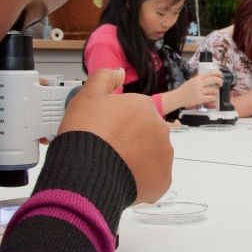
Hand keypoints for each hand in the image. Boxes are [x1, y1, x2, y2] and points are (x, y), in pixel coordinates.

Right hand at [58, 69, 172, 203]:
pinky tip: (123, 179)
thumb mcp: (87, 96)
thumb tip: (119, 72)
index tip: (106, 132)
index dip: (119, 123)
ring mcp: (164, 155)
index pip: (136, 114)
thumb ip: (105, 78)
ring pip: (152, 155)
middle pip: (146, 133)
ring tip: (114, 166)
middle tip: (109, 150)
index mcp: (145, 107)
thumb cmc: (87, 134)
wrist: (86, 172)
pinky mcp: (163, 179)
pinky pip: (154, 177)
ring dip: (138, 160)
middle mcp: (160, 128)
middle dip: (131, 141)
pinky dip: (142, 179)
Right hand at [177, 71, 222, 108]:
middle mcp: (199, 83)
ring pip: (214, 89)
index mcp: (197, 78)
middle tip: (221, 84)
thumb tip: (210, 78)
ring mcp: (200, 91)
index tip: (221, 75)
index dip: (218, 73)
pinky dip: (213, 98)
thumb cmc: (184, 89)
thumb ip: (200, 79)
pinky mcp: (200, 99)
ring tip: (214, 92)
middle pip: (214, 80)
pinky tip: (212, 98)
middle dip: (220, 81)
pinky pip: (211, 97)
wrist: (177, 97)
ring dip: (216, 91)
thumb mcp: (192, 81)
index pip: (210, 73)